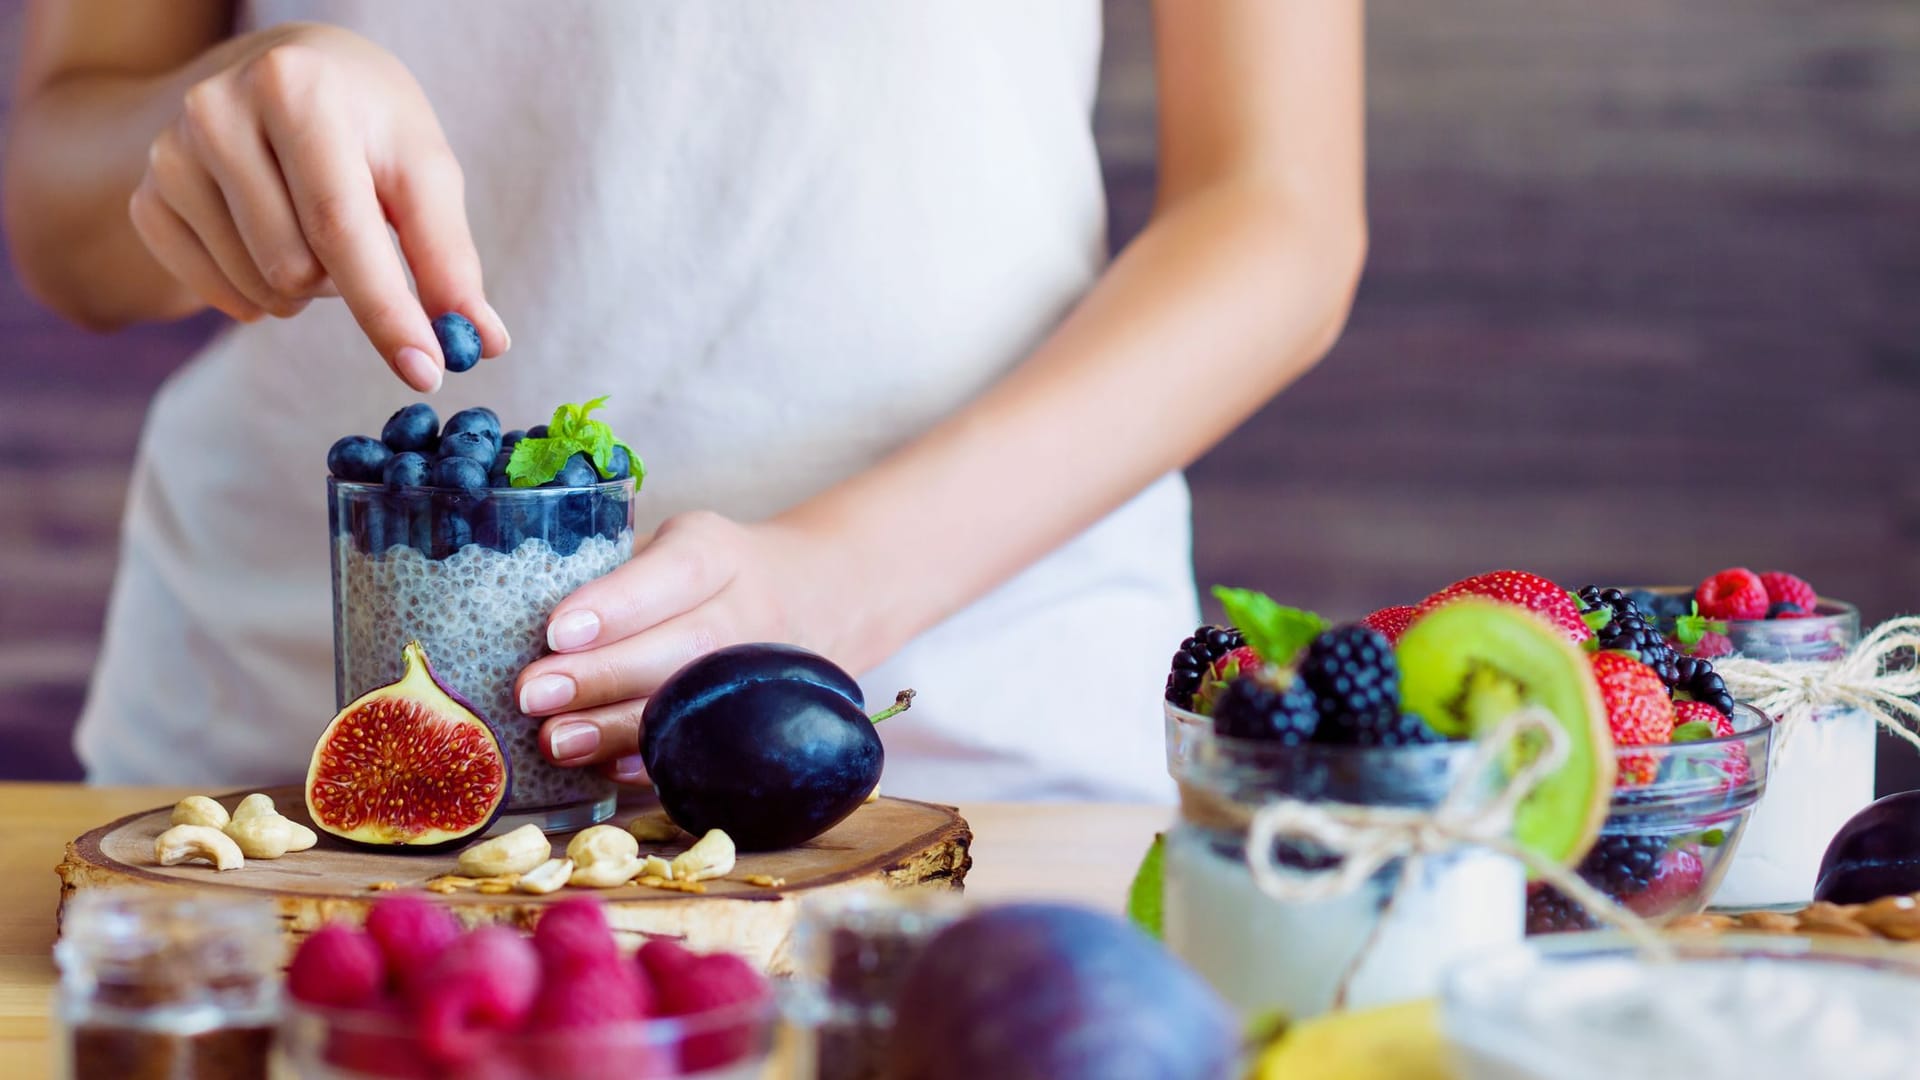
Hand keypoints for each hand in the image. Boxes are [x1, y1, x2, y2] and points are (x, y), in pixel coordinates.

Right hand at [127, 22, 506, 388]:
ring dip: (307, 288)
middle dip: (346, 282)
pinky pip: (215, 293)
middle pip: (298, 268)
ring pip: (259, 288)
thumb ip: (449, 256)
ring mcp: (170, 154)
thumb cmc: (368, 124)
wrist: (287, 73)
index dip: (387, 310)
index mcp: (297, 91)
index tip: (427, 372)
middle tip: (357, 234)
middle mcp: (217, 112)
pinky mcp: (147, 194)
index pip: (341, 226)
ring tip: (312, 227)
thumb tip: (481, 343)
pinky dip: (258, 293)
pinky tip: (268, 241)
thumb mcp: (421, 168)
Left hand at [516, 511, 853, 782]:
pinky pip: (705, 750)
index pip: (672, 572)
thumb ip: (610, 571)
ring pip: (694, 705)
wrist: (815, 598)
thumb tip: (502, 614)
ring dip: (618, 728)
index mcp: (717, 554)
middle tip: (531, 693)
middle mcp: (749, 611)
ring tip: (553, 740)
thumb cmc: (707, 574)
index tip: (557, 630)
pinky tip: (604, 767)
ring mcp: (759, 673)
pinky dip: (654, 763)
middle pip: (682, 647)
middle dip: (602, 675)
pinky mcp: (757, 720)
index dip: (617, 603)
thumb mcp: (672, 545)